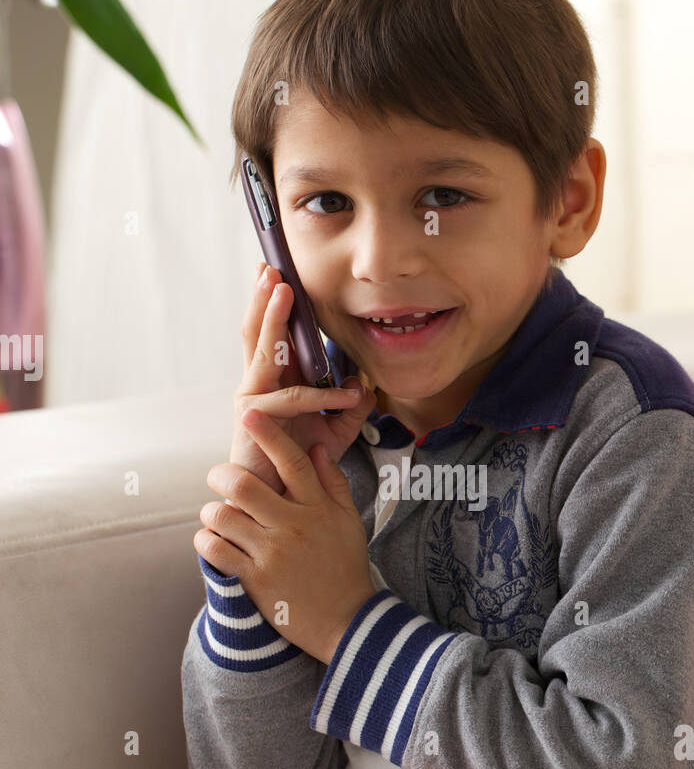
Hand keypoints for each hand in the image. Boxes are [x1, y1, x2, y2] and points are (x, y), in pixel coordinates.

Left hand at [195, 409, 377, 663]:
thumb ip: (332, 482)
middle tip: (218, 478)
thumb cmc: (346, 567)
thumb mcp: (348, 521)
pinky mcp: (255, 580)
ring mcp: (272, 553)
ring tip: (218, 517)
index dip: (268, 434)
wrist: (346, 621)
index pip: (292, 461)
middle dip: (220, 474)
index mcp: (317, 507)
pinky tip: (214, 542)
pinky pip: (215, 550)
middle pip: (243, 484)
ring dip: (212, 512)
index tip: (249, 414)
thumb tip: (316, 447)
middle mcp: (293, 526)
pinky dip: (207, 541)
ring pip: (222, 515)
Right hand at [228, 263, 377, 496]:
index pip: (272, 333)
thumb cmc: (299, 466)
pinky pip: (291, 398)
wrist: (276, 501)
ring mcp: (251, 398)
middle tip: (271, 266)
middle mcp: (259, 383)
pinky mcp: (254, 419)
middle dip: (264, 297)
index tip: (277, 272)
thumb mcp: (336, 433)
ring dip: (272, 318)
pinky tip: (348, 392)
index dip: (273, 303)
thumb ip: (352, 407)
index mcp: (275, 379)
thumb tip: (365, 383)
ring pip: (261, 350)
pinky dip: (322, 394)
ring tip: (282, 291)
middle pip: (257, 330)